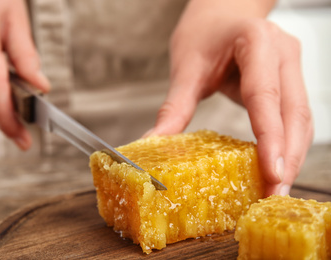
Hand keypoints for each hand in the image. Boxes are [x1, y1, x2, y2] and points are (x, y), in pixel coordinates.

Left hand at [145, 0, 312, 195]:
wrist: (222, 10)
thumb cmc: (204, 30)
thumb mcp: (187, 66)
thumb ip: (175, 106)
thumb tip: (155, 141)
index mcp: (256, 43)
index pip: (265, 97)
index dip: (271, 138)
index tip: (272, 172)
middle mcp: (283, 53)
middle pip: (294, 113)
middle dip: (287, 158)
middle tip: (274, 193)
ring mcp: (292, 66)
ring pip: (302, 119)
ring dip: (292, 155)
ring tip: (276, 188)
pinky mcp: (290, 79)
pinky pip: (294, 116)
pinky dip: (287, 144)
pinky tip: (276, 165)